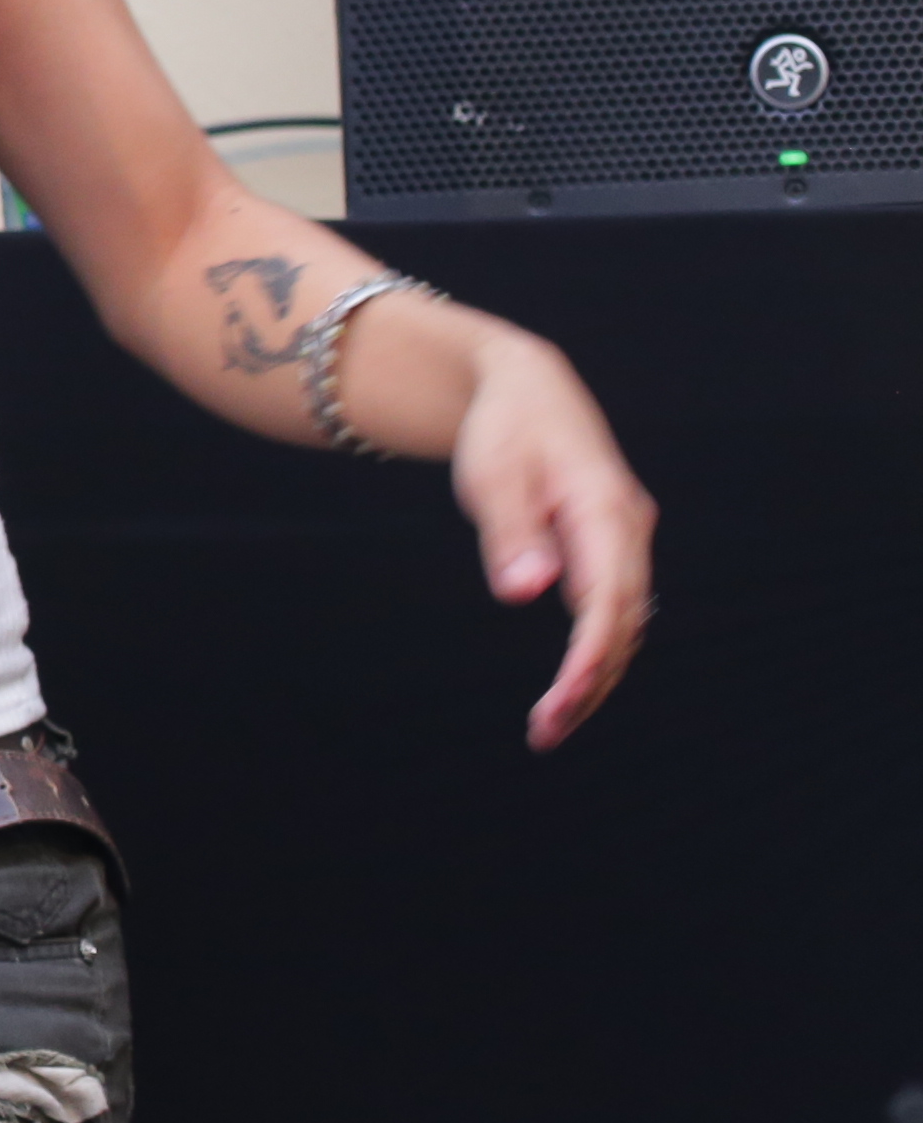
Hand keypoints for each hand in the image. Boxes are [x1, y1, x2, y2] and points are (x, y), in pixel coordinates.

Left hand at [447, 330, 652, 746]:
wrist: (529, 390)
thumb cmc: (505, 431)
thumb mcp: (492, 474)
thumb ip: (510, 534)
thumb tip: (526, 595)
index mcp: (605, 511)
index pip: (608, 597)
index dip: (591, 651)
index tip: (566, 696)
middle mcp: (629, 533)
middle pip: (623, 621)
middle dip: (592, 682)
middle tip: (546, 732)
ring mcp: (625, 544)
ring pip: (622, 623)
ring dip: (595, 677)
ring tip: (549, 726)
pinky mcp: (610, 553)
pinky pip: (610, 612)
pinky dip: (594, 652)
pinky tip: (567, 691)